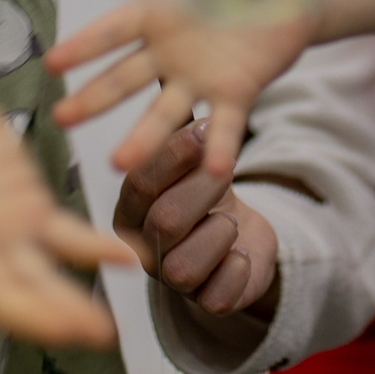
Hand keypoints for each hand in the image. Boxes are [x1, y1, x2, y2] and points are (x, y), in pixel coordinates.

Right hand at [48, 0, 315, 179]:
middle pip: (124, 77)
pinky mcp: (237, 92)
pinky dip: (218, 147)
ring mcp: (200, 75)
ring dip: (143, 137)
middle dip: (93, 98)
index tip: (50, 64)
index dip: (84, 45)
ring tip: (119, 165)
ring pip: (165, 110)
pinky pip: (225, 124)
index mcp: (159, 11)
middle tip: (60, 120)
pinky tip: (213, 172)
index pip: (113, 29)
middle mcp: (170, 50)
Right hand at [113, 119, 282, 318]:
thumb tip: (170, 71)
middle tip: (226, 171)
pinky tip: (243, 253)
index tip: (203, 130)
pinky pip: (215, 298)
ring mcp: (172, 280)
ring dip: (217, 234)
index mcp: (131, 208)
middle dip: (202, 189)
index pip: (141, 181)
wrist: (238, 234)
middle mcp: (144, 248)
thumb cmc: (205, 188)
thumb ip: (180, 126)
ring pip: (184, 265)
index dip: (172, 155)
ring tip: (230, 220)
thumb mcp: (193, 156)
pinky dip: (234, 271)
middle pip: (165, 220)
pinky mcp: (206, 302)